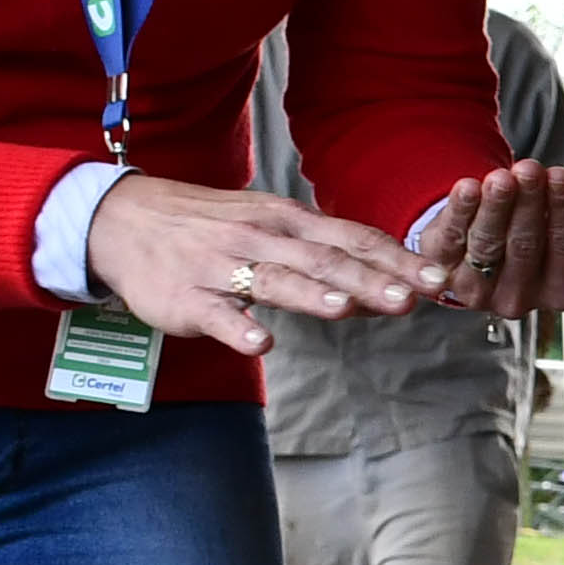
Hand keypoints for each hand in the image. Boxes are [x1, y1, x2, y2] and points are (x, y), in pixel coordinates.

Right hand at [84, 174, 429, 354]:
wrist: (124, 219)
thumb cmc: (212, 228)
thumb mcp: (271, 226)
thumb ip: (325, 254)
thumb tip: (389, 283)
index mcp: (288, 221)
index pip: (352, 238)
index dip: (397, 259)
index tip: (440, 278)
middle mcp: (261, 238)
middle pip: (324, 260)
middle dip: (370, 279)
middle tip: (413, 298)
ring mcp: (221, 266)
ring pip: (274, 280)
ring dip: (312, 295)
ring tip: (347, 309)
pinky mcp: (186, 297)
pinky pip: (216, 314)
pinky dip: (238, 329)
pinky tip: (261, 345)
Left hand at [402, 162, 563, 323]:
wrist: (492, 238)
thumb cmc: (542, 233)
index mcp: (560, 292)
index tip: (561, 176)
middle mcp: (519, 299)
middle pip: (526, 247)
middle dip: (529, 204)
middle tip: (529, 169)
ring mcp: (478, 291)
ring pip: (488, 244)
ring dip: (495, 207)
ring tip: (501, 177)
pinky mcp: (442, 273)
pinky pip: (453, 239)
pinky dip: (460, 211)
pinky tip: (468, 187)